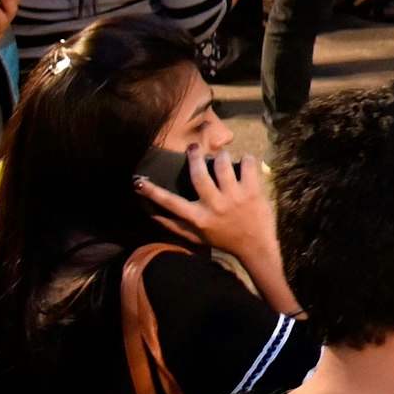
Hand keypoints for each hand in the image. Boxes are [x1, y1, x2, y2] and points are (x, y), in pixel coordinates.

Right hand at [145, 147, 279, 276]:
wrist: (256, 246)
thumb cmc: (223, 240)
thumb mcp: (196, 237)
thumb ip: (175, 226)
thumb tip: (152, 215)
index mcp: (198, 218)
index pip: (170, 202)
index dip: (152, 192)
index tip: (138, 181)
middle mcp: (214, 206)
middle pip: (198, 174)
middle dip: (194, 156)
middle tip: (193, 147)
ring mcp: (234, 197)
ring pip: (222, 165)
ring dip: (221, 156)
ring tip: (221, 155)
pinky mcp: (253, 192)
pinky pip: (248, 166)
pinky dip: (246, 159)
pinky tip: (244, 161)